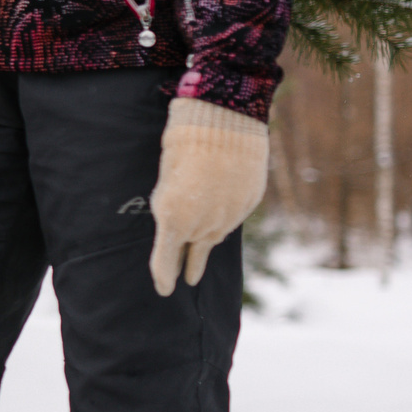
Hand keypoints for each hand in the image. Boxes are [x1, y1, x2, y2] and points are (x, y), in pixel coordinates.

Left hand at [148, 98, 267, 295]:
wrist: (225, 121)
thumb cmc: (183, 144)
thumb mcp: (164, 179)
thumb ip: (169, 206)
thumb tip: (175, 222)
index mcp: (174, 219)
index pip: (165, 260)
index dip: (163, 276)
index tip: (163, 290)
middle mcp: (204, 224)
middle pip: (194, 253)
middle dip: (187, 266)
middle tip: (186, 280)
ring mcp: (230, 216)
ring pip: (215, 238)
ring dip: (206, 246)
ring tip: (201, 259)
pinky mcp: (248, 204)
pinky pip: (232, 219)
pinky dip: (223, 222)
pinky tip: (219, 223)